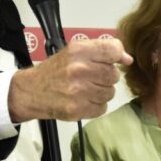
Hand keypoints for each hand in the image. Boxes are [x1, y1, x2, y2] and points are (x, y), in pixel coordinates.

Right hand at [8, 37, 131, 121]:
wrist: (31, 91)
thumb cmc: (56, 70)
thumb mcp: (75, 52)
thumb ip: (102, 50)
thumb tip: (128, 59)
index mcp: (79, 50)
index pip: (113, 50)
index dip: (117, 56)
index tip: (112, 61)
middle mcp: (79, 69)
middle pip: (114, 75)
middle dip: (106, 77)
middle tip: (91, 77)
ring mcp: (78, 91)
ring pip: (110, 92)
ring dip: (101, 92)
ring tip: (86, 89)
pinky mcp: (77, 110)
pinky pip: (102, 108)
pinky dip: (95, 106)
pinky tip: (83, 100)